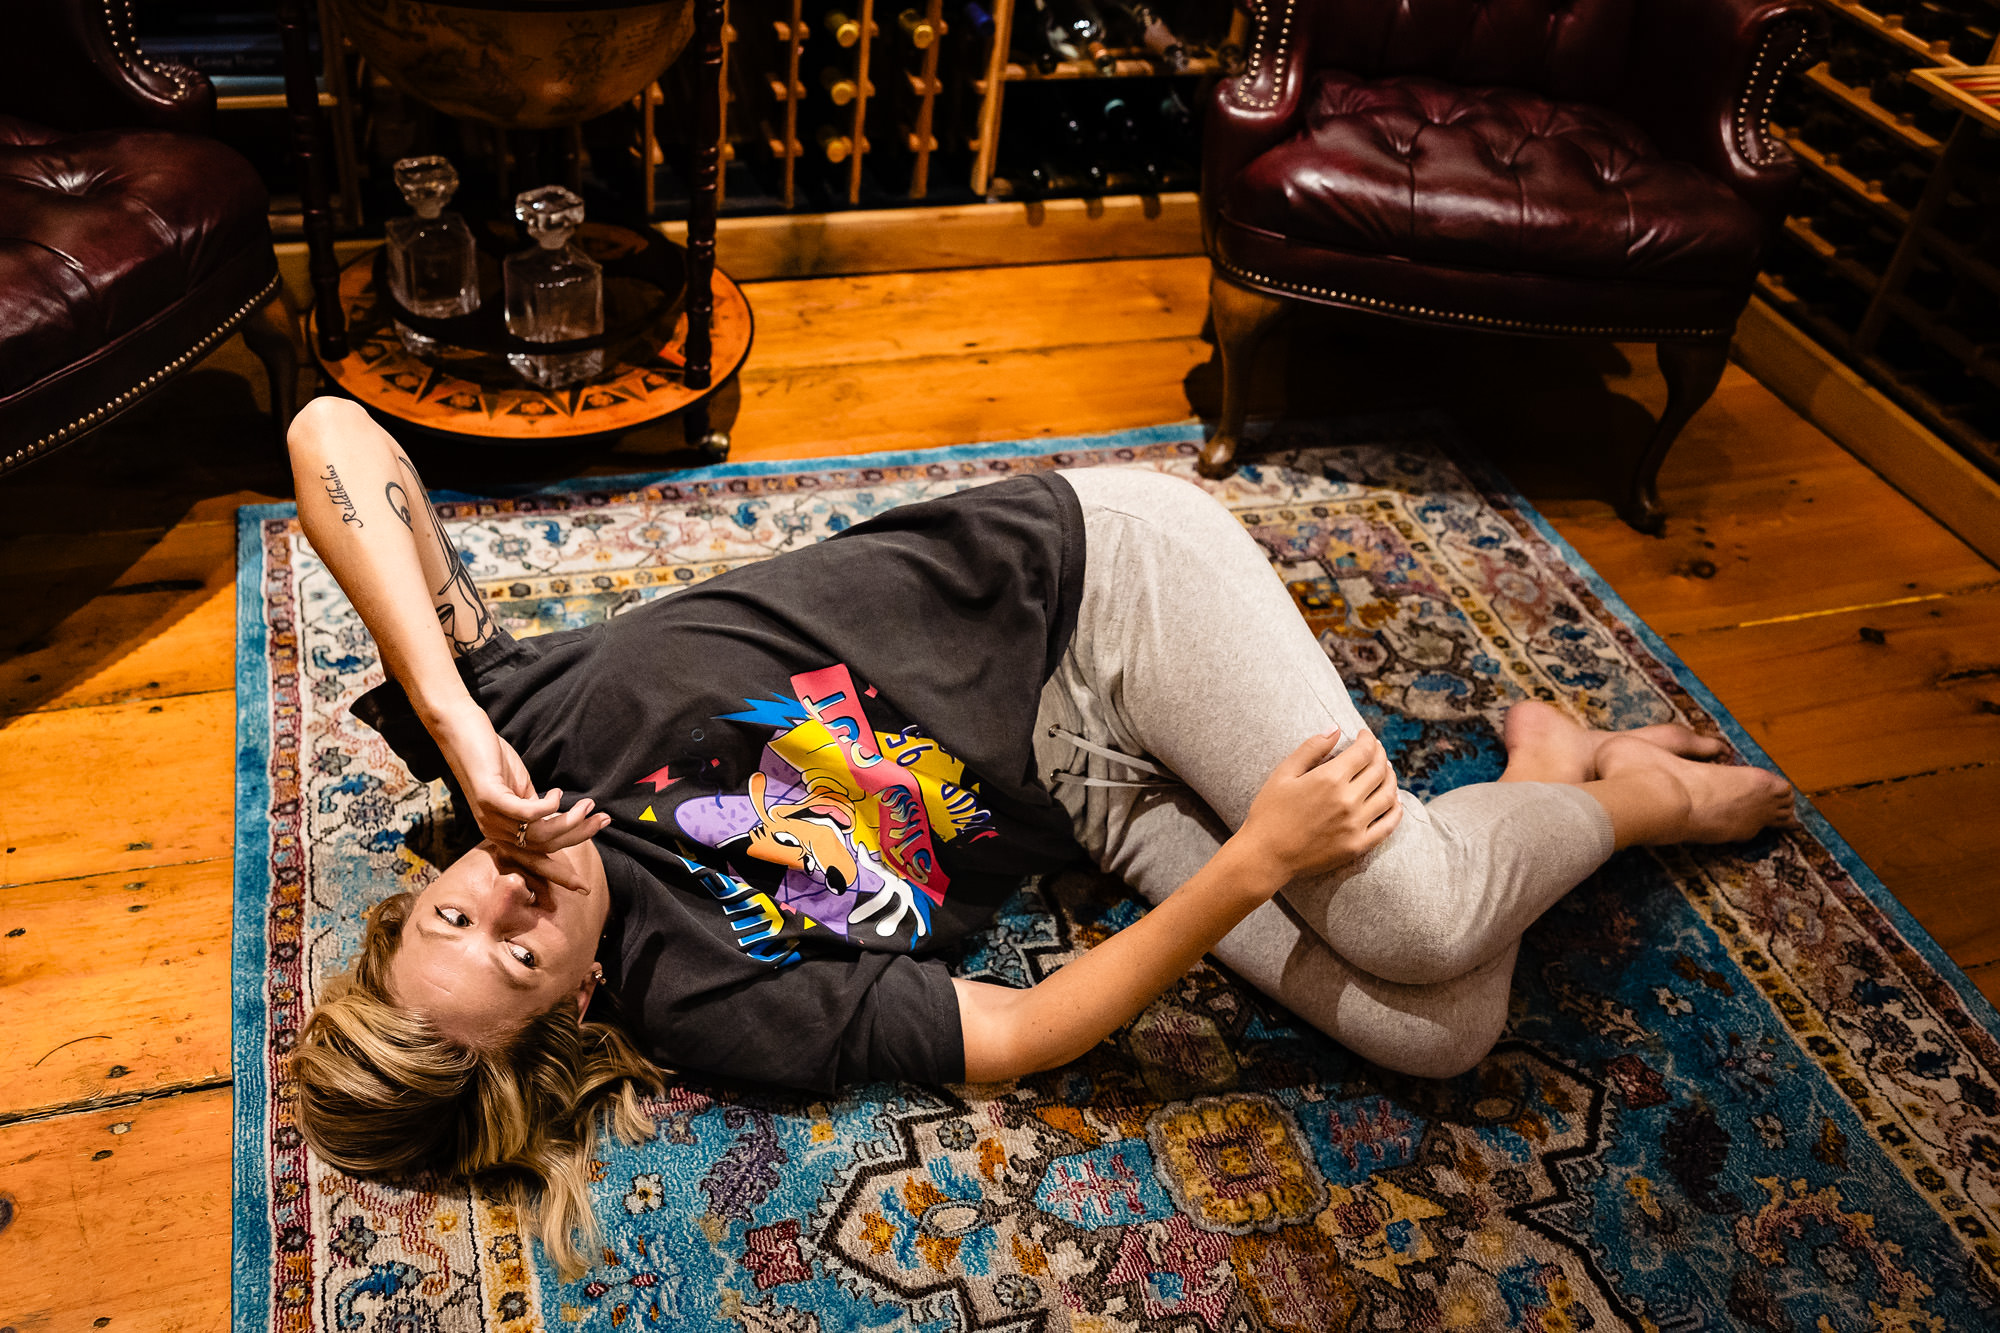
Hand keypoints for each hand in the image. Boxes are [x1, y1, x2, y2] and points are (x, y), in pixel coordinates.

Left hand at [432, 703, 609, 886]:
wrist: (461, 731)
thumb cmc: (491, 758)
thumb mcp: (518, 790)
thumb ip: (534, 808)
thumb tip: (557, 817)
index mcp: (502, 833)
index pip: (535, 861)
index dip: (559, 875)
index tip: (584, 886)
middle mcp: (495, 832)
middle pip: (544, 847)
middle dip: (578, 837)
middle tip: (603, 821)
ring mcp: (490, 817)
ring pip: (540, 833)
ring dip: (570, 820)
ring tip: (587, 805)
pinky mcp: (489, 798)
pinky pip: (527, 813)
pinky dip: (548, 806)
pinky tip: (558, 794)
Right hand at [1232, 729, 1402, 884]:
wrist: (1265, 855)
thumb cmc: (1269, 812)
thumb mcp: (1283, 773)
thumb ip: (1311, 748)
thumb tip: (1335, 729)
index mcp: (1329, 779)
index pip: (1364, 751)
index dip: (1368, 739)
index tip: (1364, 735)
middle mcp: (1348, 800)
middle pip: (1379, 770)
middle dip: (1380, 754)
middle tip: (1375, 750)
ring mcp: (1356, 825)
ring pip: (1388, 795)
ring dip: (1391, 778)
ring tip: (1385, 771)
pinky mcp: (1358, 845)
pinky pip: (1388, 825)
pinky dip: (1396, 810)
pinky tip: (1394, 801)